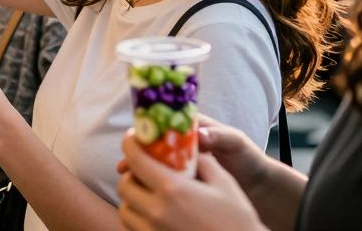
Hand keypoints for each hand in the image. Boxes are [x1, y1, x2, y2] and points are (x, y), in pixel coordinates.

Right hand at [114, 116, 272, 192]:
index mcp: (194, 127)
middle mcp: (185, 142)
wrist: (257, 182)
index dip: (148, 130)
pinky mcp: (185, 177)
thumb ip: (220, 136)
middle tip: (125, 163)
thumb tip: (201, 134)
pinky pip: (164, 176)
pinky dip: (151, 179)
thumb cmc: (247, 157)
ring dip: (140, 166)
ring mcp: (184, 160)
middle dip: (138, 151)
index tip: (134, 139)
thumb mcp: (236, 142)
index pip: (165, 123)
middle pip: (155, 143)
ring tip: (126, 175)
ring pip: (156, 160)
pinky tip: (141, 188)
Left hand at [117, 132, 264, 230]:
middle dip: (131, 174)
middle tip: (144, 170)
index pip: (136, 159)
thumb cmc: (236, 220)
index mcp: (173, 190)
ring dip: (133, 198)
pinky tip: (153, 215)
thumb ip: (201, 161)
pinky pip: (131, 229)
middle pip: (124, 186)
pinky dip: (136, 219)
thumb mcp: (223, 183)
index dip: (130, 144)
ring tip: (149, 195)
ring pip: (125, 210)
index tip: (133, 139)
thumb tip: (186, 149)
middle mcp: (157, 212)